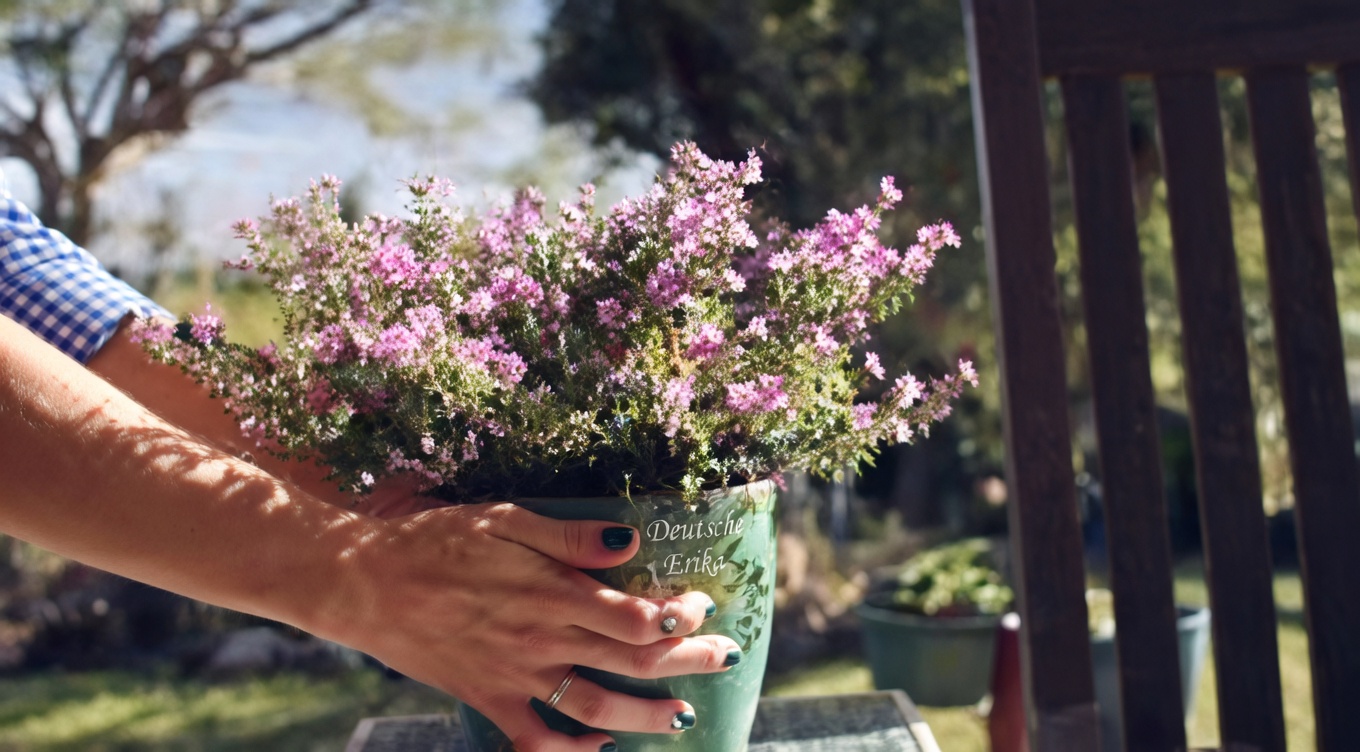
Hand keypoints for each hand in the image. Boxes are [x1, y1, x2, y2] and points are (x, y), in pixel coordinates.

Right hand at [327, 503, 738, 751]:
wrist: (363, 583)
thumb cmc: (434, 541)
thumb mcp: (504, 519)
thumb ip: (569, 536)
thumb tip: (631, 541)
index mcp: (550, 593)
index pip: (634, 616)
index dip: (678, 615)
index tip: (701, 604)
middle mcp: (540, 640)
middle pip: (630, 661)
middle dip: (687, 661)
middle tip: (727, 656)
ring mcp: (514, 675)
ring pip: (595, 706)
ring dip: (645, 715)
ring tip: (684, 718)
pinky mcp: (487, 697)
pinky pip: (534, 739)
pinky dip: (570, 751)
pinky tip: (598, 746)